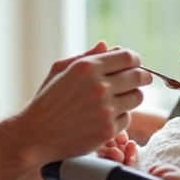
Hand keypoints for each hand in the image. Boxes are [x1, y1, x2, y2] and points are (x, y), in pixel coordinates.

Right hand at [12, 43, 151, 165]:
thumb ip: (86, 56)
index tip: (135, 64)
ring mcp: (105, 110)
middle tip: (142, 79)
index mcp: (87, 68)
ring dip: (132, 97)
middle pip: (138, 76)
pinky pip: (127, 119)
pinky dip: (120, 118)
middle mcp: (99, 87)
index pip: (127, 57)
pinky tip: (106, 117)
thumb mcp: (60, 71)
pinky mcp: (108, 130)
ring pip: (137, 98)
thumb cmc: (47, 100)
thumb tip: (108, 46)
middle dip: (142, 76)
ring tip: (121, 99)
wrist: (36, 134)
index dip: (135, 60)